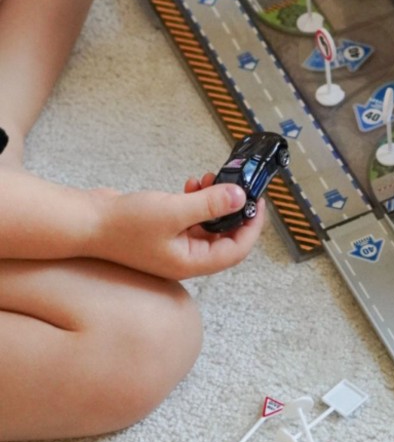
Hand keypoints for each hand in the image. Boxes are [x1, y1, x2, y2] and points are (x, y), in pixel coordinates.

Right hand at [90, 176, 264, 279]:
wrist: (86, 221)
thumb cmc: (123, 224)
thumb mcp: (174, 211)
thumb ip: (210, 205)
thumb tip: (241, 198)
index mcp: (191, 262)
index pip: (236, 250)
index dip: (251, 227)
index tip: (259, 202)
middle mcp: (185, 256)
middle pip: (224, 236)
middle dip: (233, 209)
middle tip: (238, 184)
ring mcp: (174, 244)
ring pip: (208, 224)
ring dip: (214, 201)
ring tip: (210, 179)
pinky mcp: (164, 230)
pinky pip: (191, 217)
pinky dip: (197, 200)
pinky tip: (191, 183)